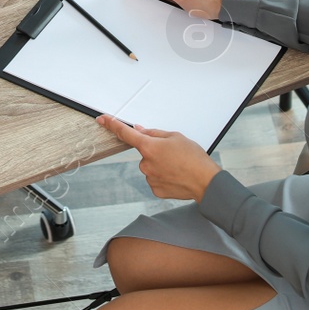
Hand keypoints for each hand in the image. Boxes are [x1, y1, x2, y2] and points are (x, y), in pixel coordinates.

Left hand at [97, 115, 220, 200]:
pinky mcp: (155, 189)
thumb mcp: (176, 137)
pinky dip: (163, 175)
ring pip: (150, 166)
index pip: (125, 133)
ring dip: (160, 164)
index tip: (103, 119)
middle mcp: (146, 163)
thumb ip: (154, 133)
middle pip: (144, 152)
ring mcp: (149, 177)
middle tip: (173, 153)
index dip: (112, 124)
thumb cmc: (194, 158)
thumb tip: (140, 130)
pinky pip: (155, 178)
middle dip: (155, 151)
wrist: (206, 182)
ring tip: (178, 165)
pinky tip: (176, 175)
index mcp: (149, 147)